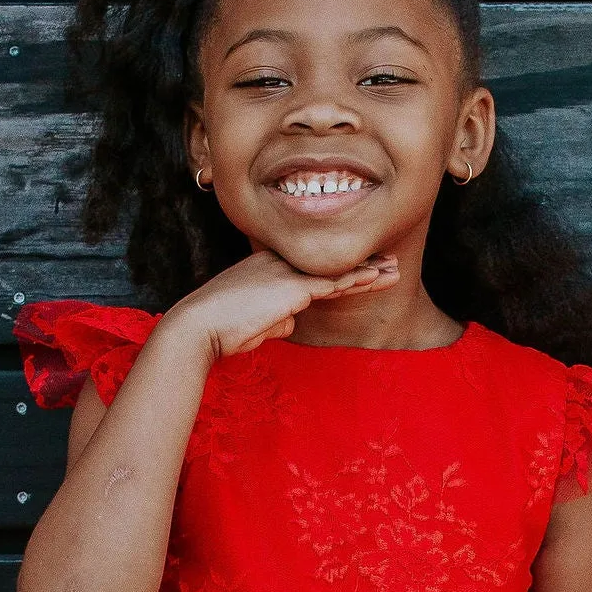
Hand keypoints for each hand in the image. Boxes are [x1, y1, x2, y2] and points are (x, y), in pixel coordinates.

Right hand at [164, 248, 398, 363]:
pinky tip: (376, 279)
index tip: (362, 266)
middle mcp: (278, 263)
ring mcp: (286, 272)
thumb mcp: (253, 324)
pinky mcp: (292, 287)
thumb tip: (293, 322)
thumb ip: (275, 319)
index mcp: (266, 267)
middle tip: (389, 261)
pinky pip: (332, 282)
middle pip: (329, 263)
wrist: (198, 327)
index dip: (339, 266)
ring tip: (394, 270)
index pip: (311, 266)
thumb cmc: (219, 330)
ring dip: (368, 272)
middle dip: (361, 263)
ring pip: (337, 270)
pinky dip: (356, 281)